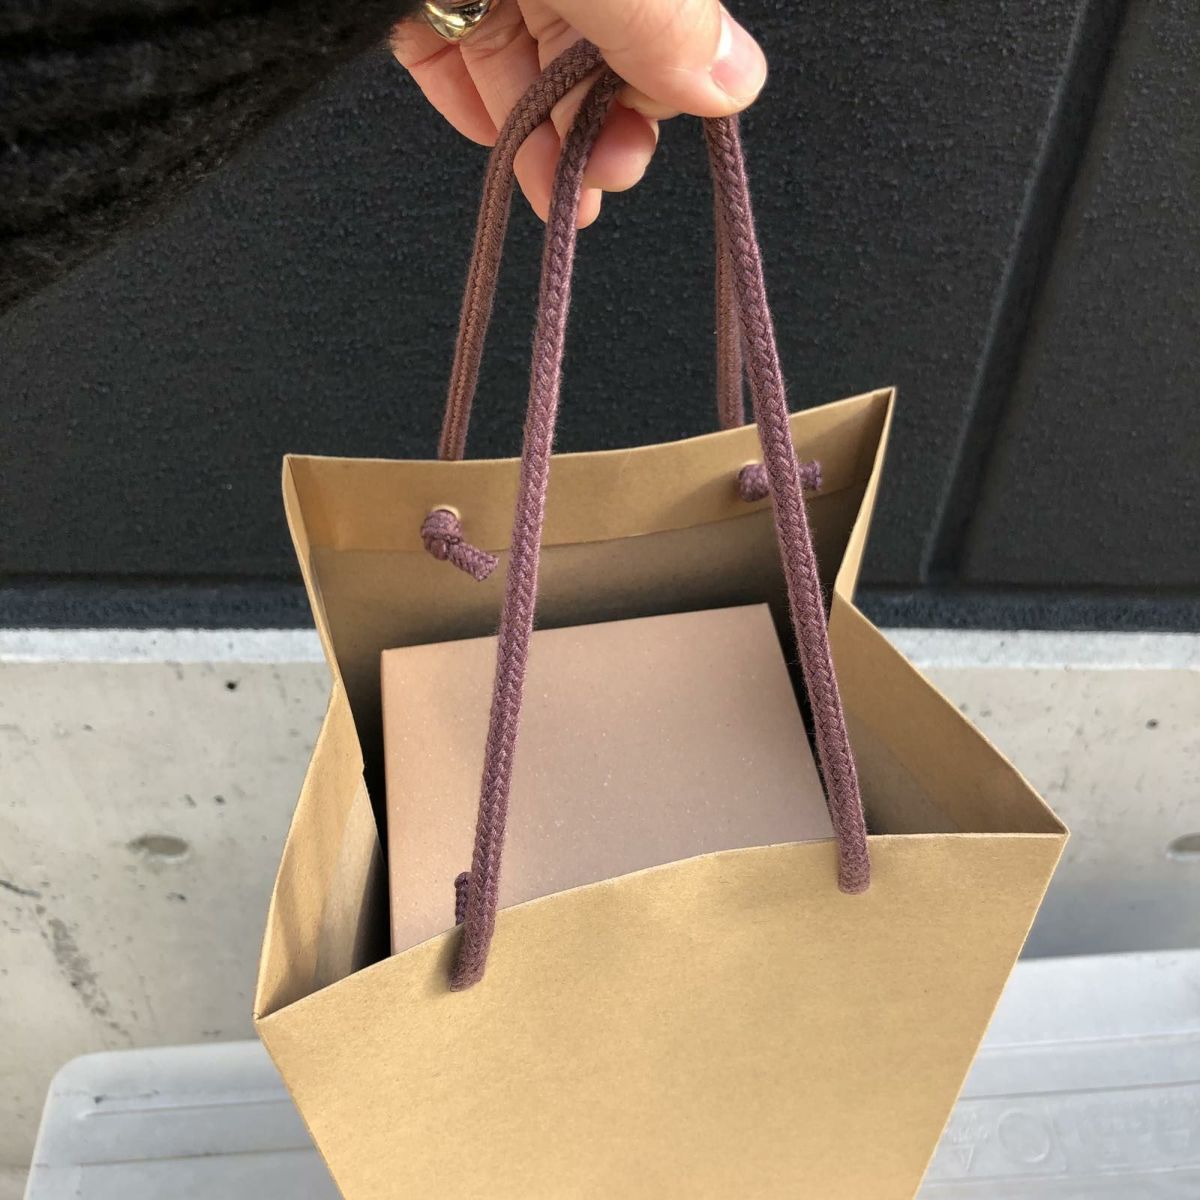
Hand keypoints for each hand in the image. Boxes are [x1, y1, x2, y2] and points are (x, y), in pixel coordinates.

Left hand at [393, 1, 766, 225]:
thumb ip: (662, 14)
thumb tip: (735, 79)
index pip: (662, 9)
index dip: (659, 77)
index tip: (638, 138)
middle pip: (594, 31)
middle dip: (598, 116)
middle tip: (598, 182)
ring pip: (523, 45)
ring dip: (540, 127)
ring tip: (553, 194)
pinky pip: (448, 40)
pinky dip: (470, 95)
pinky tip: (496, 144)